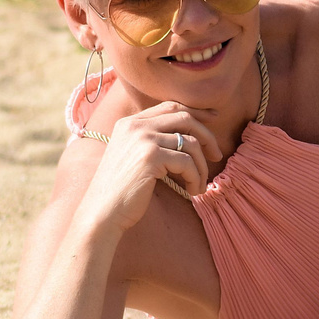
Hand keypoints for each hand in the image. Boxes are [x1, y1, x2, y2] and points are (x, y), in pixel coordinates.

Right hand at [79, 101, 223, 228]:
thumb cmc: (121, 191)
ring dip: (201, 166)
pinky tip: (193, 191)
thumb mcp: (134, 157)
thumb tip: (191, 137)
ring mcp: (143, 139)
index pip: (171, 106)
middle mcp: (135, 125)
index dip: (196, 111)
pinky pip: (188, 162)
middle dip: (207, 136)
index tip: (214, 117)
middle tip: (216, 155)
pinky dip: (196, 178)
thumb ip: (154, 141)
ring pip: (191, 143)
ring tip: (200, 184)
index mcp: (129, 123)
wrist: (102, 212)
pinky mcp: (151, 156)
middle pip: (185, 118)